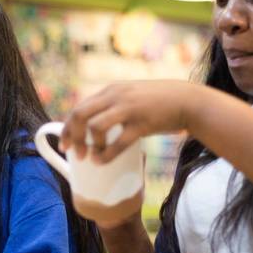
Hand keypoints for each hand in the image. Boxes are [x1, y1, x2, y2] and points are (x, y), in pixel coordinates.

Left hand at [59, 81, 201, 163]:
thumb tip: (96, 127)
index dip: (67, 128)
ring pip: (95, 126)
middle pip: (80, 114)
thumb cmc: (159, 103)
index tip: (64, 144)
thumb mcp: (132, 97)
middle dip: (71, 136)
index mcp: (110, 91)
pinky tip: (102, 161)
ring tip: (91, 158)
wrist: (188, 101)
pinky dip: (106, 154)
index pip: (79, 107)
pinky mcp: (142, 123)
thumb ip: (114, 106)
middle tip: (74, 154)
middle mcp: (115, 96)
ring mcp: (128, 108)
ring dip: (89, 145)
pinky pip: (118, 141)